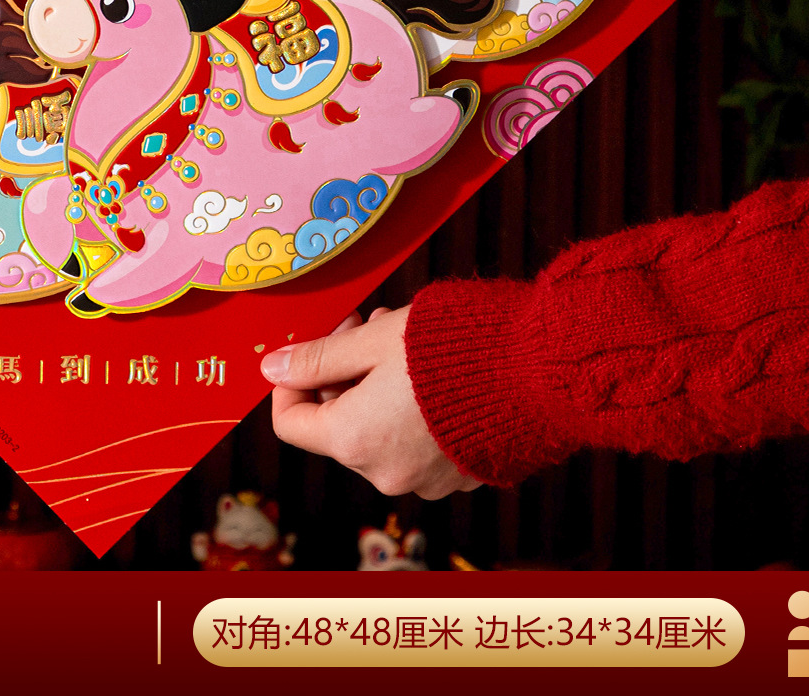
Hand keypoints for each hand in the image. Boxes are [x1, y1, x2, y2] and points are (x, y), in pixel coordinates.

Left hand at [261, 304, 481, 499]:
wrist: (537, 370)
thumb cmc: (450, 347)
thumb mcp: (371, 340)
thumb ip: (317, 357)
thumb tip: (271, 367)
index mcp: (353, 441)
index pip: (290, 423)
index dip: (291, 381)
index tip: (315, 346)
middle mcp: (385, 473)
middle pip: (337, 426)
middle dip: (342, 374)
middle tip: (363, 327)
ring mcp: (427, 481)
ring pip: (377, 431)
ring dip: (377, 387)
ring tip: (402, 340)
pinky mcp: (462, 476)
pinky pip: (418, 443)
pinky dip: (413, 410)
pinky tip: (437, 371)